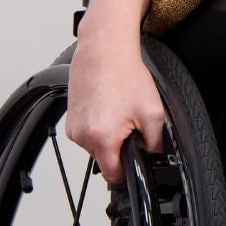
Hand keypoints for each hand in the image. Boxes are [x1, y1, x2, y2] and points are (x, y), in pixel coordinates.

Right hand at [64, 20, 166, 183]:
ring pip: (95, 145)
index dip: (128, 170)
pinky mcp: (70, 117)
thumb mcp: (152, 112)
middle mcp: (82, 136)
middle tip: (129, 123)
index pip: (114, 175)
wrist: (105, 49)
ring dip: (108, 134)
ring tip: (118, 109)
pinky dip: (98, 124)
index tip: (134, 158)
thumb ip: (156, 142)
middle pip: (104, 159)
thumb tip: (155, 156)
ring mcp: (73, 127)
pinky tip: (108, 105)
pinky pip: (87, 132)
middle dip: (119, 147)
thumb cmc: (125, 74)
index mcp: (102, 138)